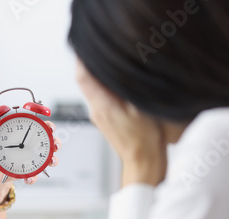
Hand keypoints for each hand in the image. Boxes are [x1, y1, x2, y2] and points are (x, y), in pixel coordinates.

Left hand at [0, 121, 60, 204]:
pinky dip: (34, 177)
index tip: (49, 126)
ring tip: (51, 162)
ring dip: (53, 159)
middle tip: (54, 144)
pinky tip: (29, 178)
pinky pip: (36, 174)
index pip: (37, 126)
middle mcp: (30, 146)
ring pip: (49, 157)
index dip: (46, 125)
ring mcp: (33, 159)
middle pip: (48, 140)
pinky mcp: (30, 171)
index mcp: (21, 136)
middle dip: (56, 141)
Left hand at [76, 60, 166, 185]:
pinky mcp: (106, 121)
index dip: (83, 58)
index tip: (89, 46)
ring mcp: (99, 116)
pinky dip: (106, 87)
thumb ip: (126, 86)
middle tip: (104, 50)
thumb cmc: (146, 139)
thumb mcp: (141, 105)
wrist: (144, 162)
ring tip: (113, 65)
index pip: (83, 75)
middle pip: (86, 80)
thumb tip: (120, 68)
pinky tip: (120, 86)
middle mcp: (96, 110)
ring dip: (100, 76)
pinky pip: (101, 98)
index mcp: (102, 104)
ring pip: (94, 89)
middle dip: (93, 64)